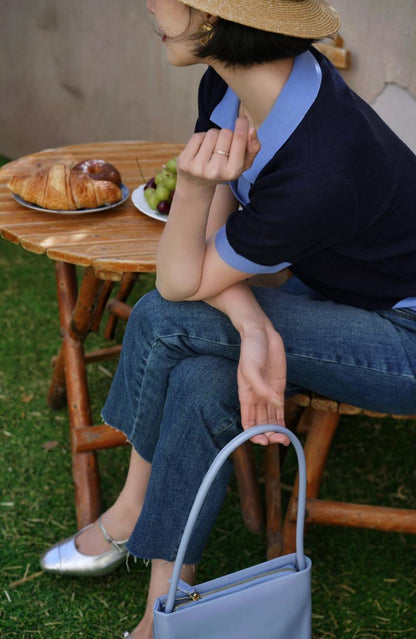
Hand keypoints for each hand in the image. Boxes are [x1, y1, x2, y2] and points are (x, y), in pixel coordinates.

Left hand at [176, 116, 260, 188]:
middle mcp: (216, 170)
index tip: (242, 119)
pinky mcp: (185, 161)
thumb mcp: (242, 164)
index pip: (239, 138)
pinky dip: (201, 138)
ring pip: (212, 133)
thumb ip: (253, 148)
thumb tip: (251, 130)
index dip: (242, 125)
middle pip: (226, 133)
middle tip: (223, 147)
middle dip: (226, 135)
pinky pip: (198, 136)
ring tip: (212, 149)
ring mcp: (198, 167)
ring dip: (214, 136)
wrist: (197, 184)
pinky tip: (201, 150)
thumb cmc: (223, 170)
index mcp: (233, 171)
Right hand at [237, 322, 288, 445]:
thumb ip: (262, 389)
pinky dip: (282, 420)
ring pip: (270, 419)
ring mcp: (268, 393)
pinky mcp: (278, 388)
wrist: (261, 333)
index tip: (263, 440)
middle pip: (261, 424)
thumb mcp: (251, 369)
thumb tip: (276, 404)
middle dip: (268, 435)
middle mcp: (256, 398)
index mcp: (245, 396)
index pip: (247, 422)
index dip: (253, 434)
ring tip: (285, 439)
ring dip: (276, 431)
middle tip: (280, 440)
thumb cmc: (251, 349)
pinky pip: (279, 408)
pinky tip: (286, 430)